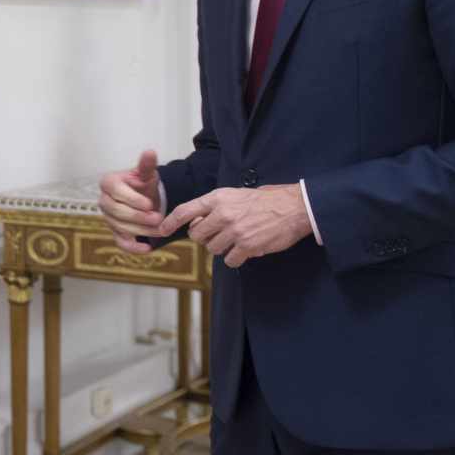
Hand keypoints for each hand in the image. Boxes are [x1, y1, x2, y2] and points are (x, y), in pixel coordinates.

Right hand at [98, 150, 162, 253]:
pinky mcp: (115, 232)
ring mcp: (108, 218)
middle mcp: (104, 201)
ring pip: (121, 227)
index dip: (131, 199)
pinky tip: (148, 248)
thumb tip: (150, 151)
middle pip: (117, 211)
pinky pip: (120, 242)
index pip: (116, 191)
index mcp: (108, 183)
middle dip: (138, 217)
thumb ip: (147, 165)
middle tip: (158, 218)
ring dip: (142, 230)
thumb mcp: (146, 174)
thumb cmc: (143, 185)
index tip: (149, 204)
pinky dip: (133, 248)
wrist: (145, 199)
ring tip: (160, 229)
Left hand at [160, 184, 311, 267]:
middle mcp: (223, 213)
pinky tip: (247, 248)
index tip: (161, 230)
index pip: (185, 210)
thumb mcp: (235, 195)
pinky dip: (237, 258)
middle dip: (204, 238)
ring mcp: (234, 231)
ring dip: (223, 248)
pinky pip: (230, 260)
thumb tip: (198, 223)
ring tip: (238, 238)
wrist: (293, 207)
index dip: (170, 222)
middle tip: (219, 235)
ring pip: (213, 249)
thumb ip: (215, 207)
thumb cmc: (265, 200)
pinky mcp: (247, 246)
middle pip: (197, 235)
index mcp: (218, 198)